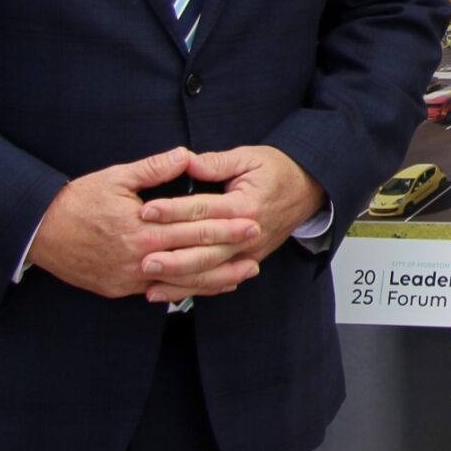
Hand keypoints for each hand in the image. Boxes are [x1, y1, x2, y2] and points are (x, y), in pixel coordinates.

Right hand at [26, 148, 259, 298]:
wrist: (39, 232)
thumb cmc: (77, 201)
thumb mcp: (115, 177)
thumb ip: (154, 169)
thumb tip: (186, 155)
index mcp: (140, 229)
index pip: (192, 228)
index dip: (225, 226)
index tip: (252, 221)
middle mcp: (138, 258)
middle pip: (193, 257)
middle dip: (228, 252)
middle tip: (257, 245)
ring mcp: (129, 279)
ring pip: (181, 282)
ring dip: (214, 279)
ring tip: (244, 274)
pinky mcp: (120, 289)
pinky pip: (160, 291)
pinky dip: (186, 290)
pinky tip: (207, 286)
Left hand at [136, 145, 327, 303]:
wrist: (309, 189)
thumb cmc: (276, 170)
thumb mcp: (249, 157)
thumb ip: (216, 162)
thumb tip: (185, 161)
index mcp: (247, 205)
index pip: (204, 209)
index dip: (173, 210)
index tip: (145, 211)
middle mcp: (249, 233)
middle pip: (206, 248)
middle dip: (173, 255)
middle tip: (142, 258)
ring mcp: (250, 252)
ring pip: (211, 270)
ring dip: (179, 278)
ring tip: (150, 281)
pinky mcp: (248, 261)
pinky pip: (219, 280)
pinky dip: (193, 289)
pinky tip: (169, 293)